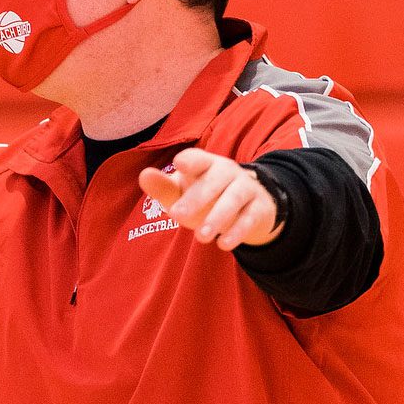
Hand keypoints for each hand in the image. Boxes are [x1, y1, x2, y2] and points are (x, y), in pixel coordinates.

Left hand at [138, 148, 282, 249]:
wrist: (247, 208)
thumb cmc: (204, 198)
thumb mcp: (182, 193)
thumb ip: (163, 187)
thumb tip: (144, 175)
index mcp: (205, 164)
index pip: (197, 158)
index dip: (190, 160)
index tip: (179, 164)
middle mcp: (227, 172)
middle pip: (214, 181)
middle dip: (196, 197)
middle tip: (177, 215)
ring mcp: (246, 188)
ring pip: (234, 198)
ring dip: (218, 217)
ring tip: (201, 237)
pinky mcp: (259, 208)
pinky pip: (250, 218)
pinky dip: (238, 231)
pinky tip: (223, 245)